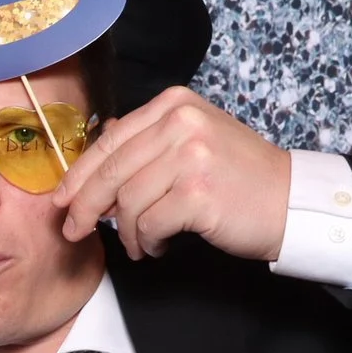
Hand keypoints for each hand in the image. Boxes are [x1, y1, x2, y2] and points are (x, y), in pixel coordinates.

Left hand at [55, 87, 292, 261]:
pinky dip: (148, 242)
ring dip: (127, 232)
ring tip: (140, 244)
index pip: (108, 142)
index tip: (60, 201)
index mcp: (175, 105)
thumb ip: (146, 143)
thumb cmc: (237, 178)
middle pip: (109, 172)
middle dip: (84, 207)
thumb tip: (91, 158)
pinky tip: (158, 246)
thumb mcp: (192, 143)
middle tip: (75, 231)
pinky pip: (149, 224)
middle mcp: (182, 123)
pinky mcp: (198, 192)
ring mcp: (191, 155)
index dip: (77, 176)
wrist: (291, 201)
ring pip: (127, 202)